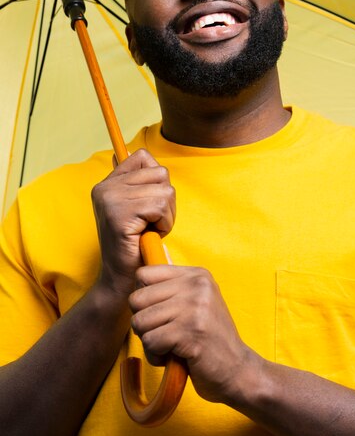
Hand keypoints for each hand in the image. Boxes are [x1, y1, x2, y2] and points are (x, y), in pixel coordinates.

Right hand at [91, 149, 175, 296]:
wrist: (122, 281)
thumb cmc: (134, 245)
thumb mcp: (135, 209)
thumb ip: (136, 183)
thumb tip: (136, 154)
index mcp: (107, 183)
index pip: (143, 157)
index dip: (156, 179)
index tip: (147, 204)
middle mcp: (105, 187)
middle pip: (160, 173)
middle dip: (166, 200)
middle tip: (151, 222)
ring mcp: (111, 200)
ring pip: (165, 191)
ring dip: (167, 215)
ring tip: (150, 230)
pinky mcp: (120, 215)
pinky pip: (161, 206)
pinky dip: (164, 223)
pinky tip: (149, 235)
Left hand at [129, 265, 250, 402]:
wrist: (238, 369)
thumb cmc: (209, 339)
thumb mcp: (196, 303)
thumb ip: (172, 290)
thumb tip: (135, 289)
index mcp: (196, 275)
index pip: (144, 274)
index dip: (142, 298)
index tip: (157, 314)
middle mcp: (196, 285)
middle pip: (137, 298)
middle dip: (142, 322)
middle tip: (162, 334)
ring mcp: (195, 307)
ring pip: (140, 321)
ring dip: (149, 341)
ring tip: (169, 346)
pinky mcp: (191, 332)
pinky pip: (150, 342)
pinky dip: (156, 356)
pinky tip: (173, 357)